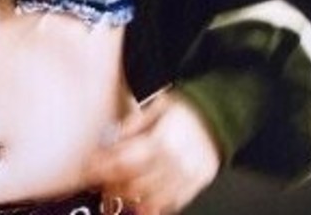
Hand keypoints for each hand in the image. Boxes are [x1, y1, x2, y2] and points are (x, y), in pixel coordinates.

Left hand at [84, 88, 220, 214]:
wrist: (221, 113)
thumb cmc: (187, 108)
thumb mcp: (156, 106)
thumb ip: (132, 125)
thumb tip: (110, 139)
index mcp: (164, 139)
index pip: (125, 161)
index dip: (104, 167)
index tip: (89, 168)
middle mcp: (177, 161)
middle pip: (135, 183)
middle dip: (113, 184)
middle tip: (99, 180)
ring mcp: (189, 176)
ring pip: (152, 199)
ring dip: (130, 198)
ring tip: (116, 191)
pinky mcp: (198, 185)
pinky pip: (172, 204)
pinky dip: (153, 206)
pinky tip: (140, 201)